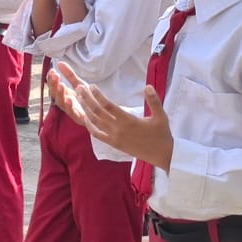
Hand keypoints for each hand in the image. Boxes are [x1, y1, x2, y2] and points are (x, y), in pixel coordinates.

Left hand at [49, 63, 173, 170]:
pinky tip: (85, 118)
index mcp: (129, 121)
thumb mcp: (161, 116)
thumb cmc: (162, 134)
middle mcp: (119, 129)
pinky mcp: (114, 144)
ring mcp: (115, 137)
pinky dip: (90, 126)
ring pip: (95, 122)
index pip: (108, 106)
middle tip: (79, 88)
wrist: (163, 156)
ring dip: (86, 110)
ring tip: (79, 99)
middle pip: (98, 112)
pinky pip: (98, 135)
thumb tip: (148, 86)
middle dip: (87, 99)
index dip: (98, 95)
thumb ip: (154, 101)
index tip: (91, 86)